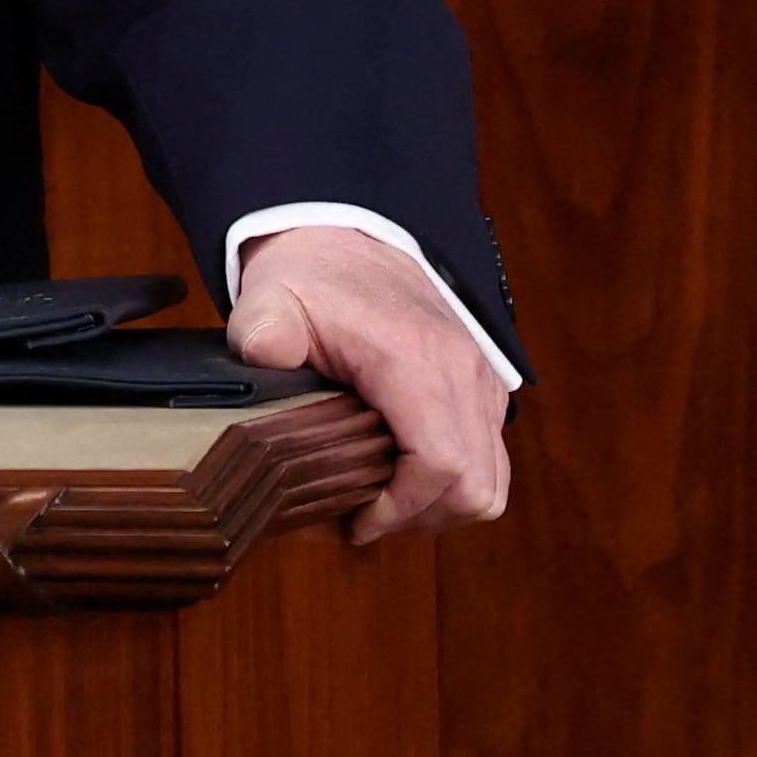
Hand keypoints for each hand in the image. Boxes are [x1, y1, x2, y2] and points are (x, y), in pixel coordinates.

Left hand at [222, 226, 510, 541]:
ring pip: (493, 481)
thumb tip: (264, 351)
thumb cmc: (312, 276)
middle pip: (476, 486)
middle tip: (368, 518)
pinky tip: (405, 473)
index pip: (443, 464)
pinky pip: (491, 456)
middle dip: (421, 519)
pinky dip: (458, 480)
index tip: (357, 520)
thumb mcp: (272, 298)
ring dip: (443, 507)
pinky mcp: (484, 385)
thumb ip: (264, 328)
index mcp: (416, 357)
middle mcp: (463, 370)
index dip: (402, 510)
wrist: (349, 235)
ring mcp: (481, 378)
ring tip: (387, 502)